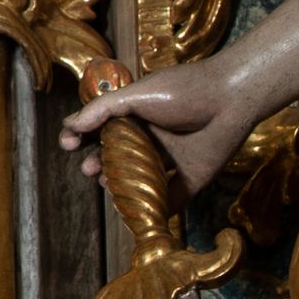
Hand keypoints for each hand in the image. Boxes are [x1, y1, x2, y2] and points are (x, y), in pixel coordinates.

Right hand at [60, 57, 250, 199]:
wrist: (231, 98)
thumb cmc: (184, 89)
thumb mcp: (138, 93)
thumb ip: (104, 109)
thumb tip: (70, 124)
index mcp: (137, 115)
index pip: (101, 129)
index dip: (81, 137)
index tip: (67, 143)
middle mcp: (152, 139)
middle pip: (117, 158)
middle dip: (97, 165)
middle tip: (88, 169)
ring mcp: (171, 160)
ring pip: (139, 180)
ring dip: (120, 187)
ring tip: (107, 184)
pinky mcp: (192, 179)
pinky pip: (171, 200)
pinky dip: (155, 209)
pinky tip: (137, 210)